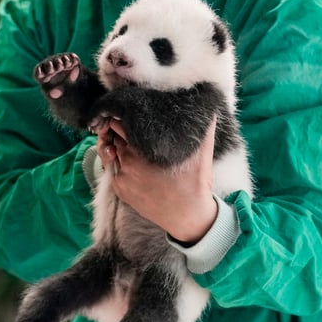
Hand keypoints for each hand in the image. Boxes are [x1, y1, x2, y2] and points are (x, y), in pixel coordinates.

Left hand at [95, 116, 217, 244]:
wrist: (188, 216)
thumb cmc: (194, 183)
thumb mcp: (202, 151)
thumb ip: (203, 126)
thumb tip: (209, 104)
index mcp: (141, 150)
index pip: (120, 124)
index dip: (124, 117)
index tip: (131, 114)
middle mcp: (127, 163)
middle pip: (114, 137)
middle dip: (120, 131)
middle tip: (131, 128)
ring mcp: (122, 178)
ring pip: (113, 153)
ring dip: (119, 147)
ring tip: (133, 145)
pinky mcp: (120, 190)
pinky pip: (114, 170)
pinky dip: (120, 163)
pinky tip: (134, 162)